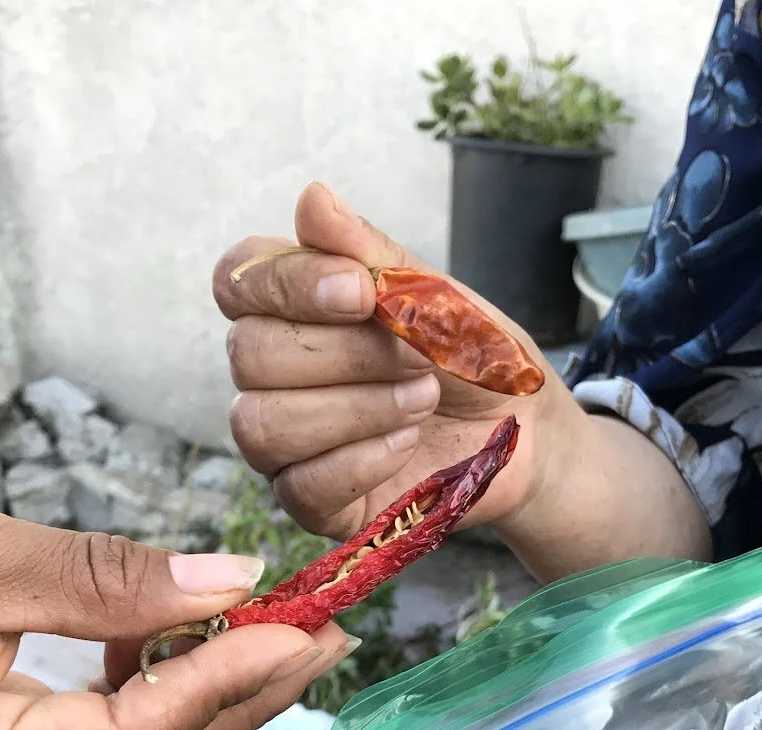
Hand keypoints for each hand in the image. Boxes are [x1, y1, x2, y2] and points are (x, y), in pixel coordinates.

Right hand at [214, 182, 571, 539]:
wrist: (524, 427)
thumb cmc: (470, 352)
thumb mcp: (431, 292)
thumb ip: (369, 252)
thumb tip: (311, 198)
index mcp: (289, 307)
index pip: (237, 282)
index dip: (288, 286)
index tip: (363, 291)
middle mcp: (271, 373)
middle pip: (248, 356)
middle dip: (344, 353)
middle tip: (418, 354)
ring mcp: (285, 441)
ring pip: (263, 424)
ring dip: (356, 408)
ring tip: (422, 398)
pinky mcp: (311, 500)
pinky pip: (300, 487)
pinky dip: (362, 459)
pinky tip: (407, 443)